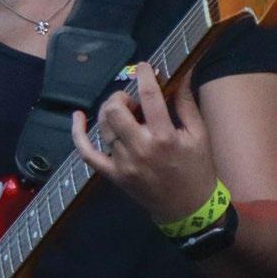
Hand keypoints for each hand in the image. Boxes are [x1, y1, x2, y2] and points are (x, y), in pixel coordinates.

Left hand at [72, 63, 217, 221]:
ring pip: (103, 127)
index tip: (144, 67)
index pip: (149, 97)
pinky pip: (87, 153)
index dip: (144, 75)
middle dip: (121, 97)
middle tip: (132, 100)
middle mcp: (140, 148)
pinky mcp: (112, 174)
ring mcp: (123, 163)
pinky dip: (78, 134)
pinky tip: (77, 117)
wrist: (189, 209)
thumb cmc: (197, 169)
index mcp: (165, 137)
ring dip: (109, 111)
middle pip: (115, 111)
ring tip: (123, 111)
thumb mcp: (199, 135)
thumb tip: (180, 74)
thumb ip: (185, 104)